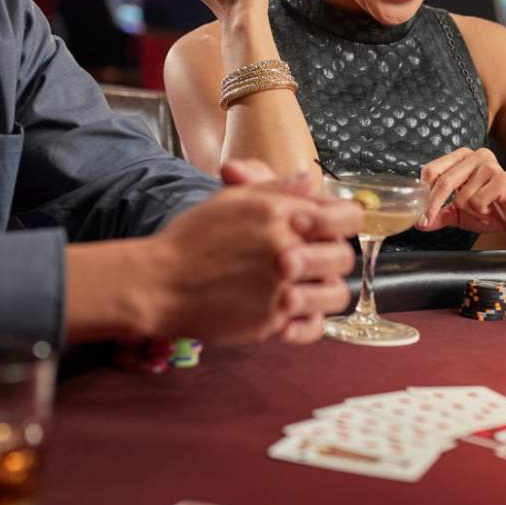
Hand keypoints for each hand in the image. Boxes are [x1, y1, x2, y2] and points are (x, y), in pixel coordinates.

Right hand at [143, 181, 358, 344]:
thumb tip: (309, 178)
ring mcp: (282, 287)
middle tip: (309, 261)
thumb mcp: (232, 200)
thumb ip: (276, 188)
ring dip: (324, 290)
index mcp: (281, 213)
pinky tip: (291, 313)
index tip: (326, 228)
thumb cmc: (191, 239)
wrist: (159, 283)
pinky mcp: (272, 320)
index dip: (342, 221)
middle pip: (343, 256)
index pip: (346, 215)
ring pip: (336, 294)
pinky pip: (312, 326)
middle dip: (332, 257)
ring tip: (301, 287)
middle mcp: (287, 248)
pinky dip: (308, 322)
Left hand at [418, 147, 505, 234]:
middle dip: (434, 206)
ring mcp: (490, 165)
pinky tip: (492, 210)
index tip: (420, 212)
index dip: (424, 193)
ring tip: (483, 211)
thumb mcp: (458, 213)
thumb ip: (438, 214)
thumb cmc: (490, 210)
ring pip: (461, 197)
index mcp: (462, 157)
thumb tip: (417, 222)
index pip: (432, 170)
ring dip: (469, 212)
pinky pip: (477, 201)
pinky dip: (482, 212)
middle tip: (428, 221)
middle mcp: (476, 156)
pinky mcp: (503, 179)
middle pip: (443, 182)